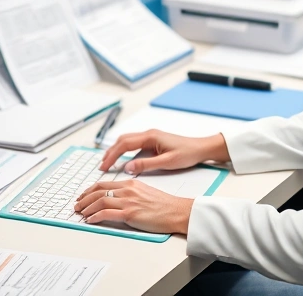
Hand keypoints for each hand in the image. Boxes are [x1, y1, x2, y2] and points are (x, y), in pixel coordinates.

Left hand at [74, 179, 192, 234]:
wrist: (177, 211)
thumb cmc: (164, 205)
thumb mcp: (145, 192)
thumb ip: (130, 193)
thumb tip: (117, 199)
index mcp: (131, 183)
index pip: (104, 184)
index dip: (90, 190)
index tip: (83, 196)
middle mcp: (127, 190)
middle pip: (98, 191)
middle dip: (84, 199)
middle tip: (77, 205)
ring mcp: (128, 202)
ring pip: (100, 202)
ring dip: (87, 208)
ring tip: (81, 213)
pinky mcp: (130, 214)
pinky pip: (106, 214)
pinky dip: (95, 217)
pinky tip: (90, 220)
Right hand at [99, 130, 228, 173]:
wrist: (201, 148)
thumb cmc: (187, 154)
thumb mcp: (167, 162)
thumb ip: (146, 164)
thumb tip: (127, 168)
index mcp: (150, 137)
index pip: (124, 144)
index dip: (112, 155)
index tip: (104, 166)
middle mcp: (148, 134)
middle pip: (122, 140)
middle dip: (110, 152)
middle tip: (102, 166)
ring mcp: (150, 136)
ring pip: (127, 141)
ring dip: (116, 150)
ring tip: (108, 163)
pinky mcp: (153, 141)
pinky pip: (134, 144)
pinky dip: (124, 150)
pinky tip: (122, 159)